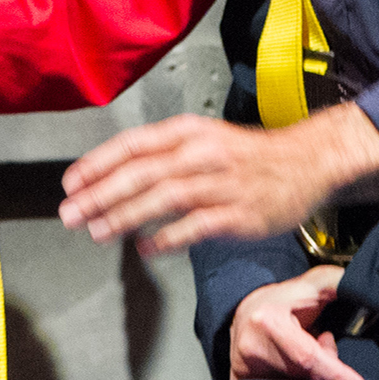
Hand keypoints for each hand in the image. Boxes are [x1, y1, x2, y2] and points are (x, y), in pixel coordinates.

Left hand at [57, 108, 378, 253]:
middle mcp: (202, 152)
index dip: (98, 163)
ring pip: (165, 197)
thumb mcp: (204, 140)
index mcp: (190, 131)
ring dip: (126, 215)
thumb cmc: (249, 156)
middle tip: (71, 213)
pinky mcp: (239, 212)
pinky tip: (146, 248)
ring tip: (98, 232)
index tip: (70, 183)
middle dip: (100, 194)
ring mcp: (221, 183)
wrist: (308, 162)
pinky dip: (168, 238)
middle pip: (142, 172)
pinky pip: (196, 226)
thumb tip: (114, 179)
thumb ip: (163, 157)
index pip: (134, 144)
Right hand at [225, 266, 366, 379]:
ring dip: (307, 372)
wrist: (243, 310)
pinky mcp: (239, 379)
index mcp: (269, 320)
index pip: (308, 355)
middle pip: (305, 373)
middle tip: (320, 341)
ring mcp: (243, 366)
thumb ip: (337, 282)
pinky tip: (289, 365)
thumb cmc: (281, 300)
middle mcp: (252, 345)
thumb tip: (363, 284)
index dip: (337, 373)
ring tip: (300, 349)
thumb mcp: (310, 285)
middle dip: (323, 363)